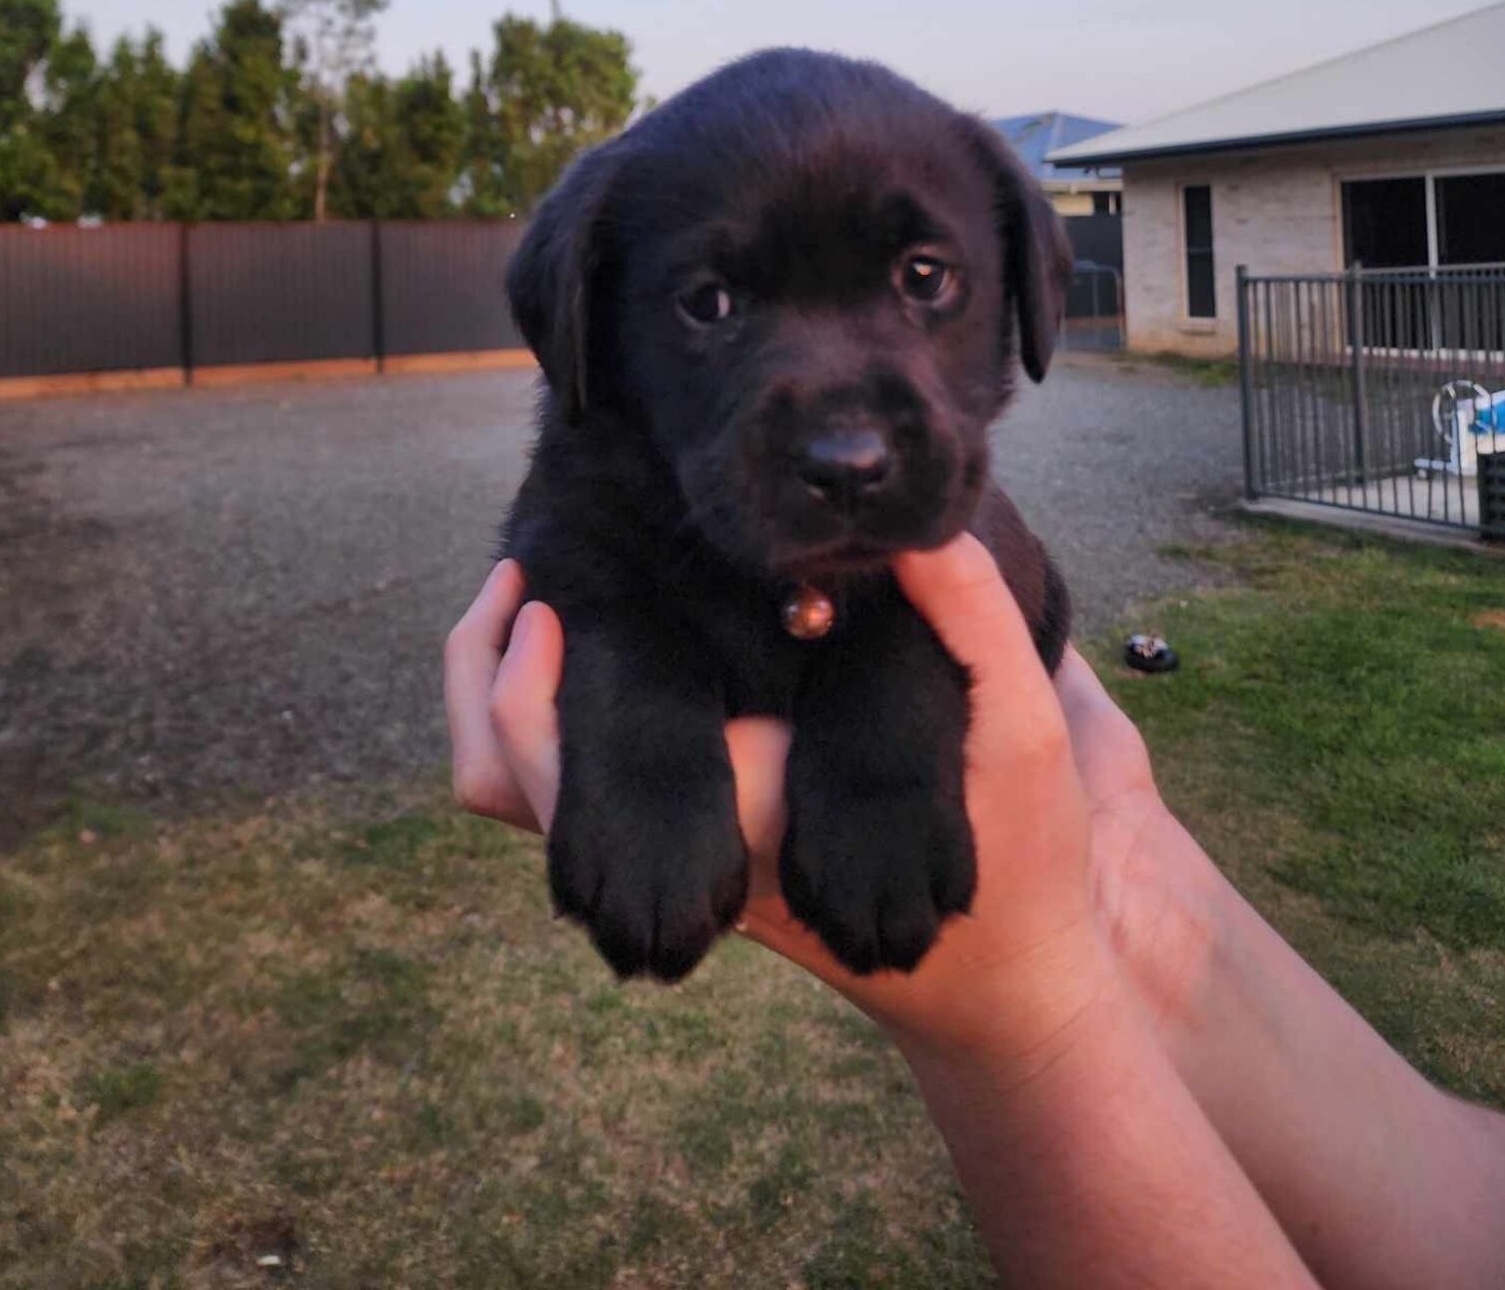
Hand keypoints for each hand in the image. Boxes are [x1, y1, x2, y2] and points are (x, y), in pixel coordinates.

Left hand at [445, 538, 1196, 1073]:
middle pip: (508, 786)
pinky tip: (606, 636)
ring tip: (541, 592)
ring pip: (528, 795)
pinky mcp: (690, 842)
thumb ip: (971, 618)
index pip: (573, 770)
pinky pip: (573, 791)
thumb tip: (910, 526)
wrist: (1005, 978)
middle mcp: (683, 846)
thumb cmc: (1017, 863)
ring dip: (507, 694)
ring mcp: (678, 853)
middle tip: (523, 575)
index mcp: (738, 815)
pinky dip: (557, 712)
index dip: (529, 686)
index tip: (552, 598)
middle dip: (485, 678)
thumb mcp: (1019, 732)